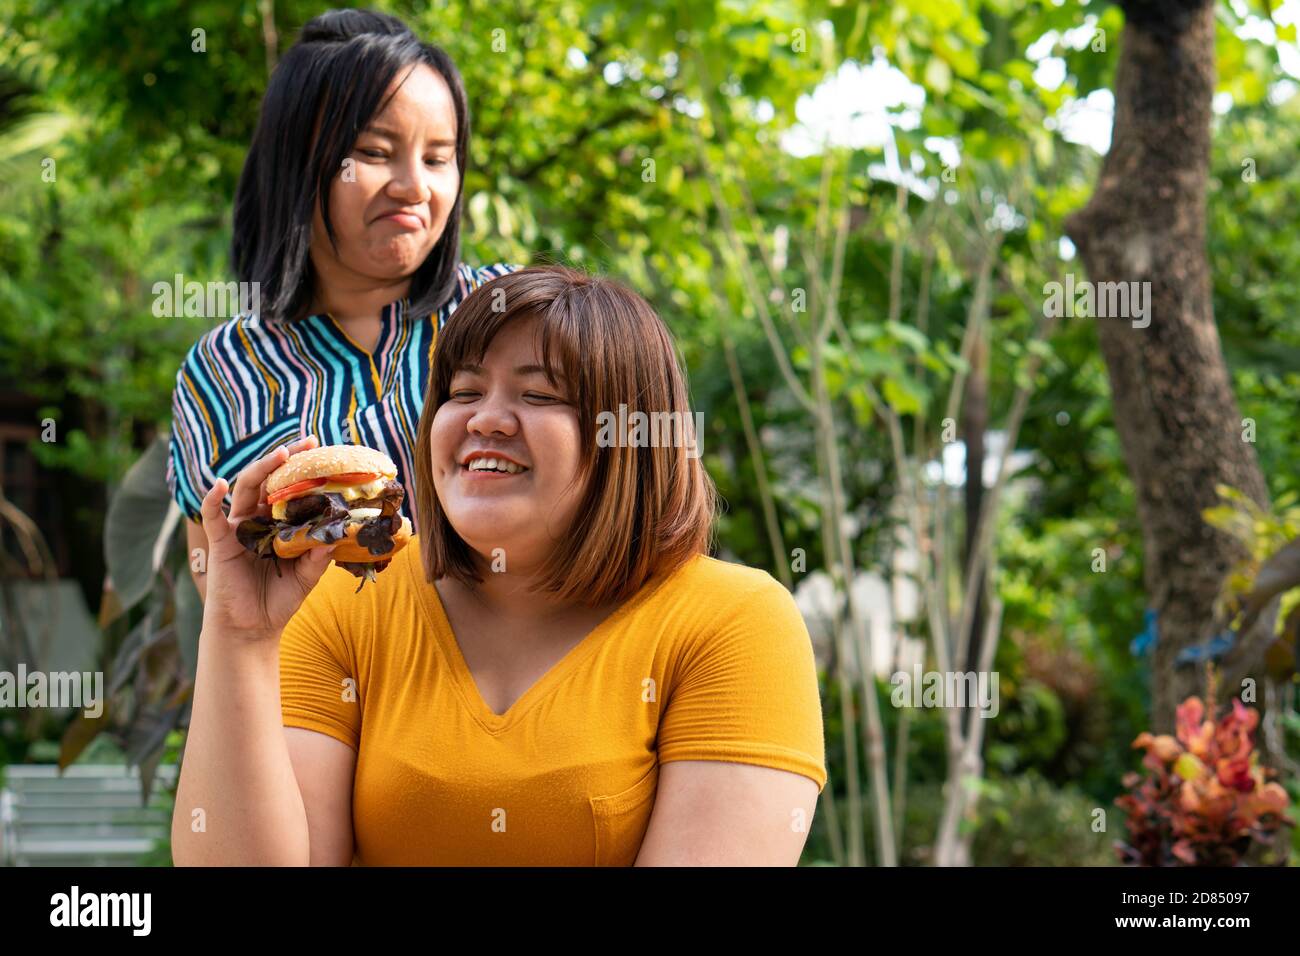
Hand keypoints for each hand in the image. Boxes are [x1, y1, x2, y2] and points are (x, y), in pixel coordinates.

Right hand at [198, 435, 335, 638]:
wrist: (251, 627)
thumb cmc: (279, 600)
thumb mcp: (307, 577)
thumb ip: (318, 557)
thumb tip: (336, 535)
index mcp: (281, 524)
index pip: (293, 490)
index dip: (306, 472)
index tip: (325, 453)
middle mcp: (259, 520)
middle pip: (270, 481)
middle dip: (287, 459)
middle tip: (308, 443)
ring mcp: (239, 528)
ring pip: (246, 489)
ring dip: (260, 468)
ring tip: (280, 455)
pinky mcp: (221, 542)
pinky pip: (213, 517)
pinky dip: (212, 500)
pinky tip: (219, 485)